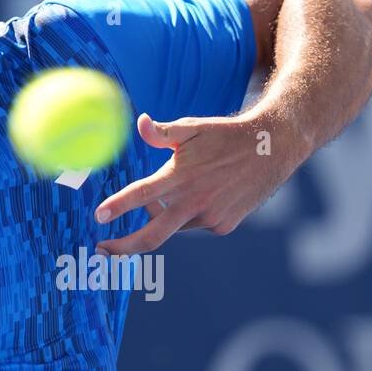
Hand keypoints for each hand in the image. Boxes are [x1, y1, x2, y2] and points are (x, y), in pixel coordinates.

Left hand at [93, 111, 303, 255]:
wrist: (273, 147)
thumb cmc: (225, 134)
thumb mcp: (192, 127)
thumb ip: (161, 132)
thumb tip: (139, 122)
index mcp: (182, 176)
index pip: (142, 195)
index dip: (117, 207)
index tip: (98, 217)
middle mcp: (195, 202)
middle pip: (152, 235)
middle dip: (123, 247)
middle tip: (100, 248)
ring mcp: (211, 217)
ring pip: (174, 225)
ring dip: (163, 216)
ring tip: (177, 188)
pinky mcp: (223, 225)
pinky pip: (194, 224)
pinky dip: (188, 213)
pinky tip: (205, 191)